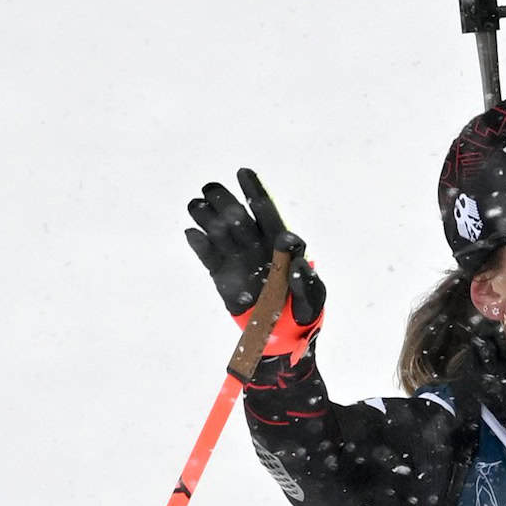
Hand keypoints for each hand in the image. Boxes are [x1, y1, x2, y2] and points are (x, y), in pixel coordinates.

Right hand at [185, 168, 325, 324]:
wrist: (281, 334)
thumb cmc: (303, 311)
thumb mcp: (313, 300)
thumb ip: (307, 284)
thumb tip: (299, 264)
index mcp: (281, 244)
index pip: (267, 211)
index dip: (254, 190)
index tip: (243, 172)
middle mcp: (257, 244)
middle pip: (239, 216)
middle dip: (225, 200)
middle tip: (211, 188)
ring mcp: (237, 257)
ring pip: (219, 230)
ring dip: (207, 216)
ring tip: (197, 206)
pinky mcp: (221, 273)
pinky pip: (208, 255)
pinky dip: (200, 244)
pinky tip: (193, 233)